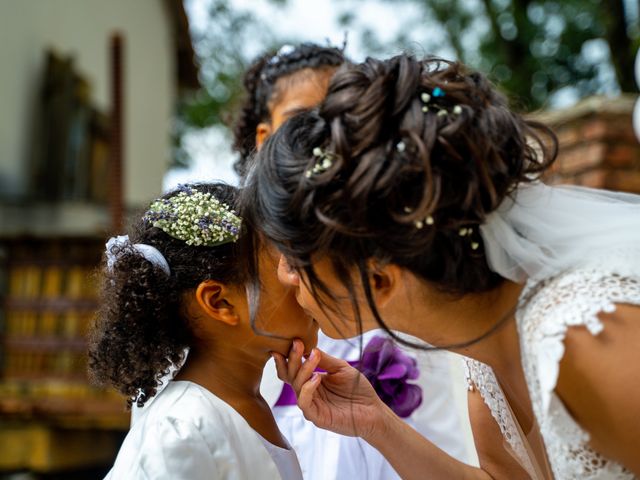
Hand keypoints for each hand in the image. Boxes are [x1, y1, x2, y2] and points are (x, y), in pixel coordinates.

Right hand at [272, 339, 391, 440]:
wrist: (373, 410)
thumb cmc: (357, 389)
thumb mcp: (340, 368)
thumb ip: (324, 360)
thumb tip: (309, 347)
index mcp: (311, 380)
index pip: (293, 368)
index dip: (290, 355)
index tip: (295, 339)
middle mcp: (308, 392)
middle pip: (290, 375)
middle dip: (293, 358)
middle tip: (298, 343)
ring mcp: (311, 404)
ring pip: (296, 386)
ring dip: (303, 369)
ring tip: (315, 356)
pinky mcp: (316, 417)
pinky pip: (304, 402)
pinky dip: (307, 388)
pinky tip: (317, 377)